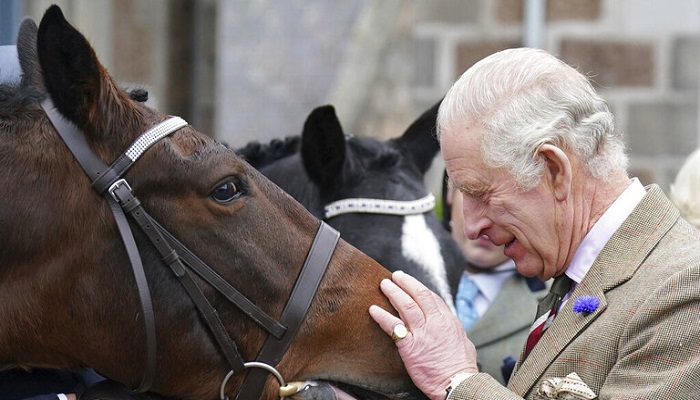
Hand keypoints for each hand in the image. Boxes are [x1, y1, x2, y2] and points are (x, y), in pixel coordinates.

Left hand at [369, 271, 478, 399]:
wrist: (457, 383)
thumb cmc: (462, 367)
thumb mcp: (464, 342)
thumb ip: (455, 331)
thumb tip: (453, 328)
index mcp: (448, 320)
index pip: (432, 298)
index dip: (419, 288)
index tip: (410, 283)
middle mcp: (435, 322)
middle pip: (418, 295)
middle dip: (405, 282)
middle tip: (395, 276)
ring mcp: (422, 333)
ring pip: (406, 305)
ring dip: (393, 292)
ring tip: (384, 284)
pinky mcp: (410, 346)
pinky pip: (392, 326)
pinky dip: (381, 316)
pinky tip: (373, 310)